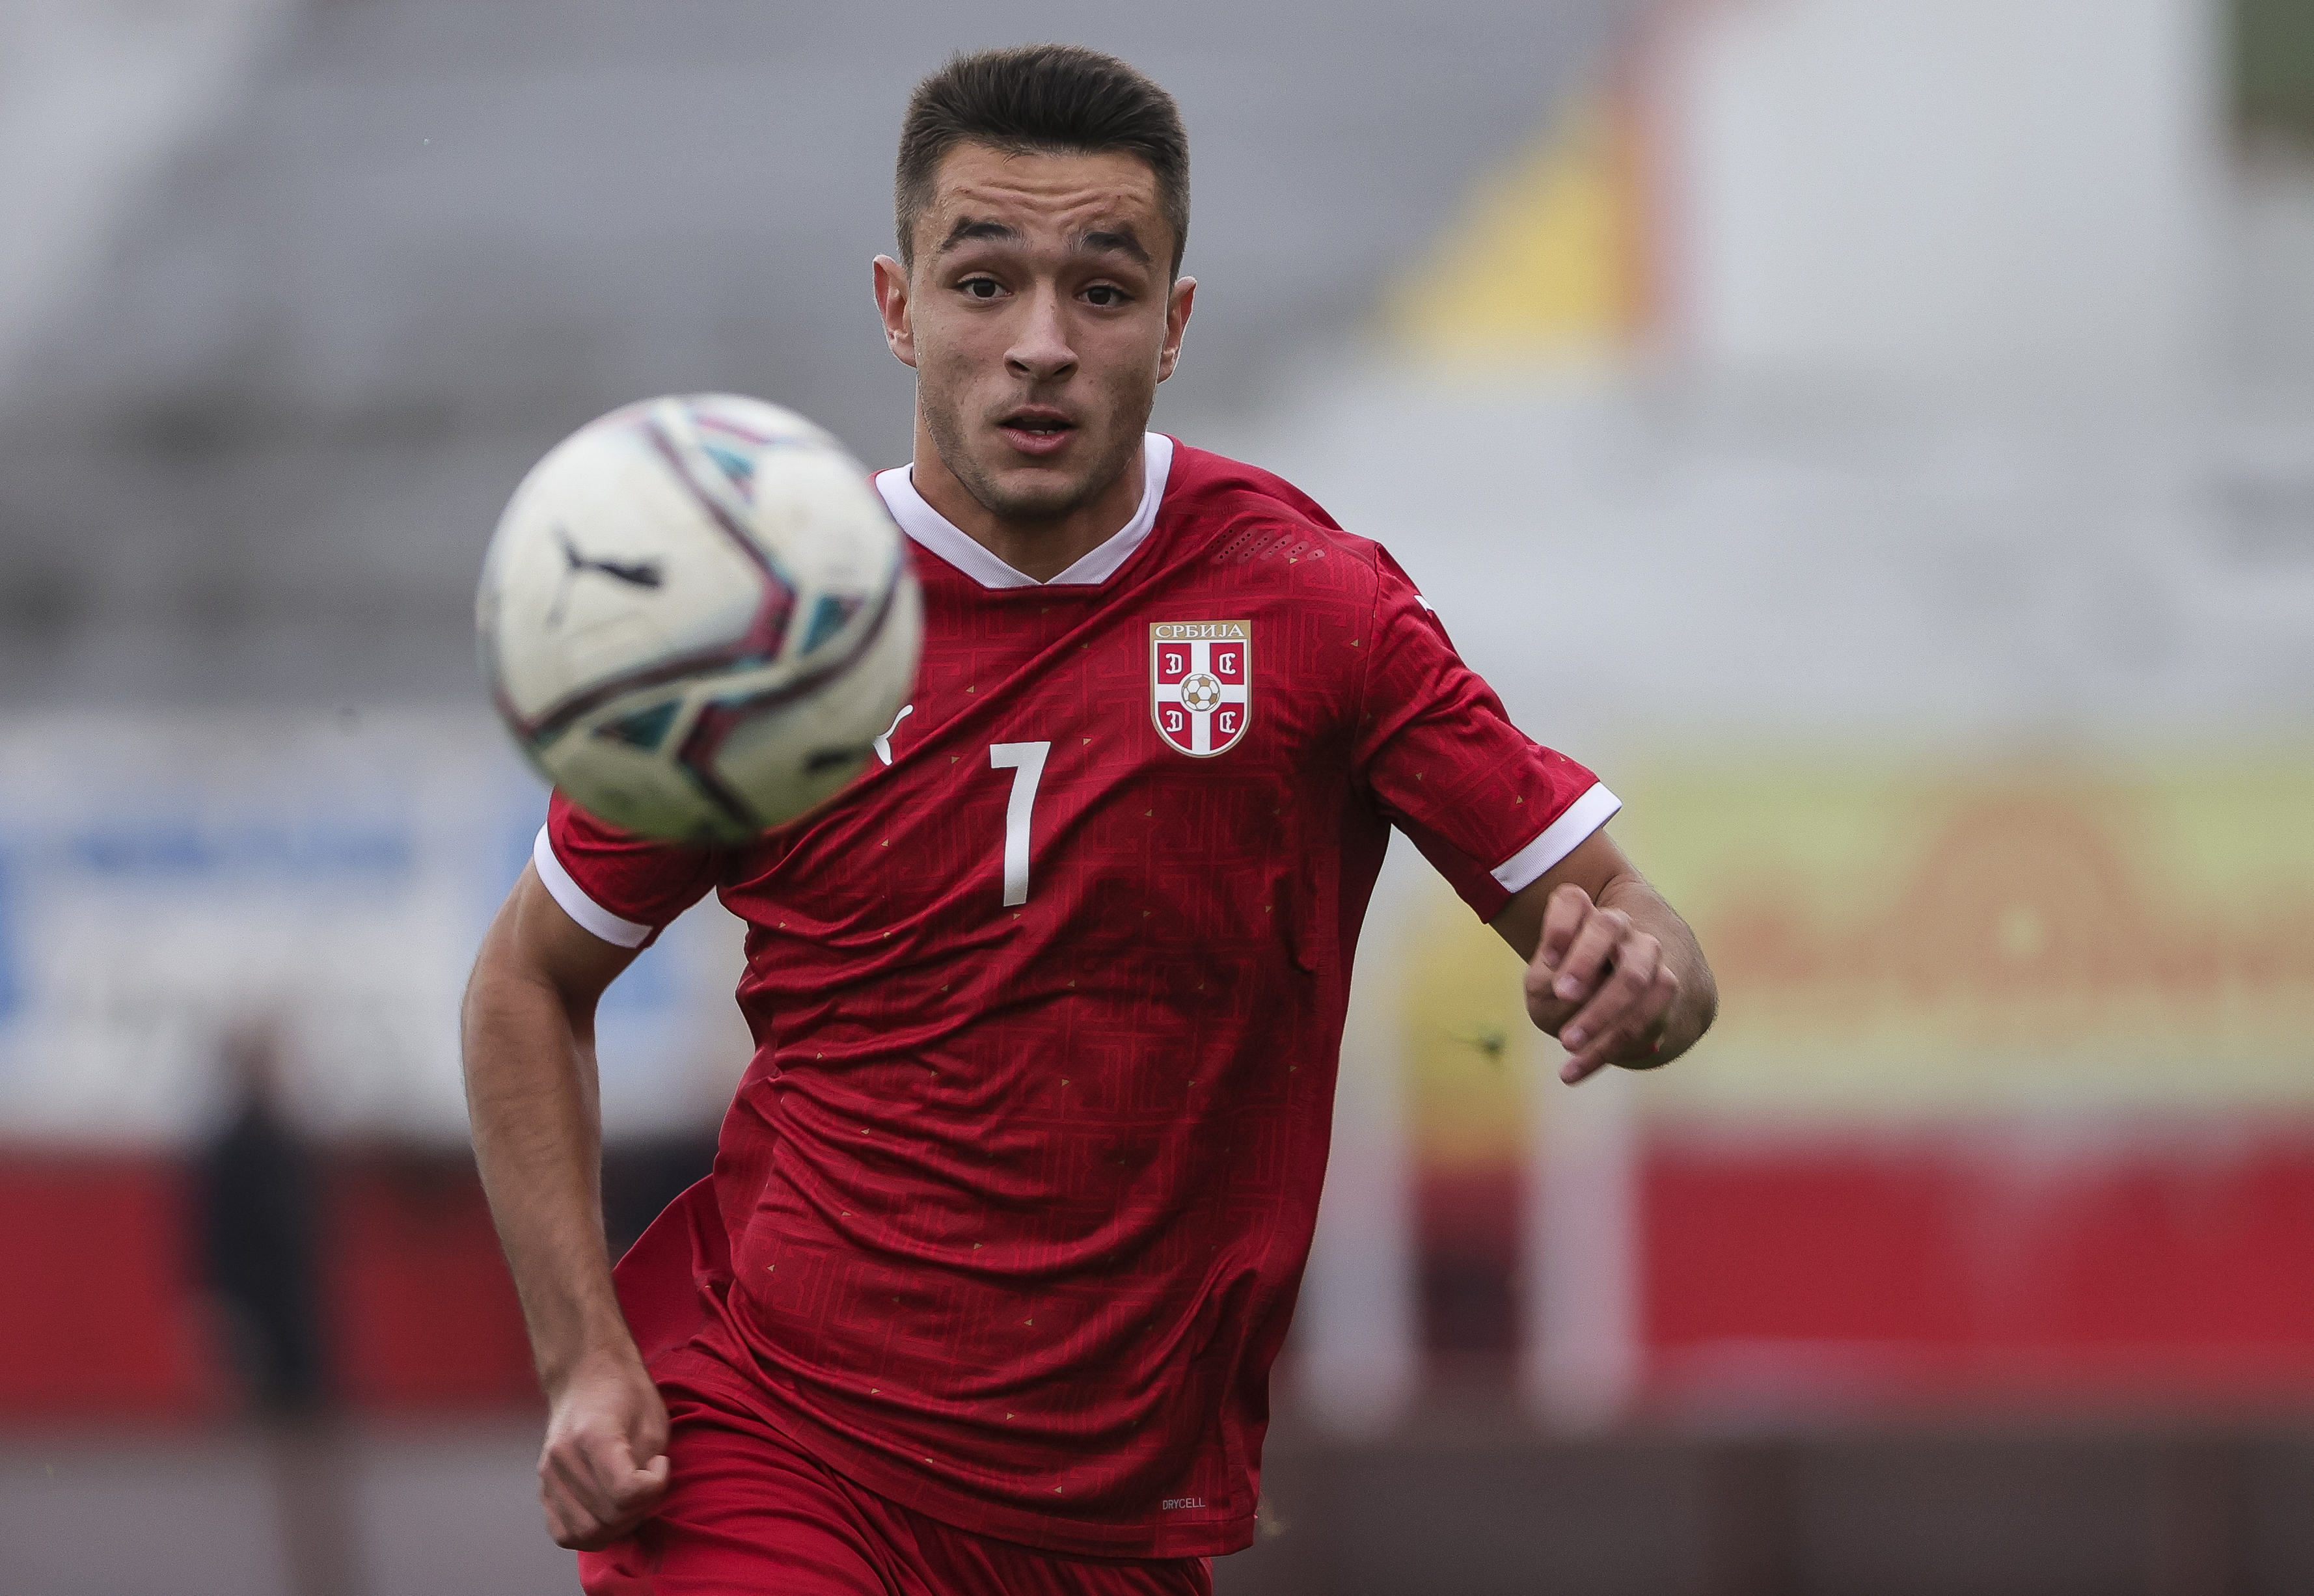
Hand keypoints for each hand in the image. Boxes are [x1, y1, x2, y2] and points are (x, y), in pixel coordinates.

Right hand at [538, 1343, 670, 1550]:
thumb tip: (639, 1502)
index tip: (660, 1464)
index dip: (655, 1486)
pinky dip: (590, 1533)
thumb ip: (648, 1466)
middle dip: (639, 1509)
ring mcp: (547, 1475)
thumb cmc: (626, 1394)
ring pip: (585, 1534)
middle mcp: (563, 1458)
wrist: (587, 1375)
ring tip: (629, 1497)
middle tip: (647, 1481)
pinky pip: (564, 1534)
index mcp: (593, 1435)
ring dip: (616, 1526)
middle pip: (607, 1518)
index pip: (626, 1492)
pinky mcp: (542, 1488)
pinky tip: (607, 1510)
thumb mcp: (652, 1422)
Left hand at [1524, 883, 1679, 1084]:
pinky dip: (1606, 1049)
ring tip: (1567, 1043)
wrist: (1623, 994)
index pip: (1571, 901)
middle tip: (1563, 994)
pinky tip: (1572, 1073)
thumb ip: (1548, 982)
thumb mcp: (1544, 982)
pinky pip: (1646, 1019)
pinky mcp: (1664, 992)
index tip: (1546, 960)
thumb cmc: (1568, 985)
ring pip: (1636, 975)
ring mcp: (1647, 956)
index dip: (1559, 926)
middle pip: (1608, 928)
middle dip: (1585, 961)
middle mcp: (1619, 929)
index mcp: (1583, 916)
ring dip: (1602, 1011)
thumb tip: (1571, 998)